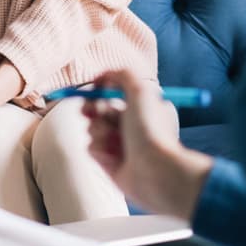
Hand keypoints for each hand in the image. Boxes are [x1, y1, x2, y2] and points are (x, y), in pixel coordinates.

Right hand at [85, 70, 212, 218]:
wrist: (153, 170)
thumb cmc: (150, 130)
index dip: (100, 90)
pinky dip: (99, 149)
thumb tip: (104, 75)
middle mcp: (130, 125)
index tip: (94, 88)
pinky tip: (112, 156)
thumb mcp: (141, 91)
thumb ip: (123, 74)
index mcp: (141, 107)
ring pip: (93, 128)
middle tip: (94, 112)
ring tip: (112, 138)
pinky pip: (92, 147)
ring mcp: (119, 143)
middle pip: (99, 109)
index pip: (113, 93)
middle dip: (93, 108)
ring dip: (98, 130)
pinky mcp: (109, 162)